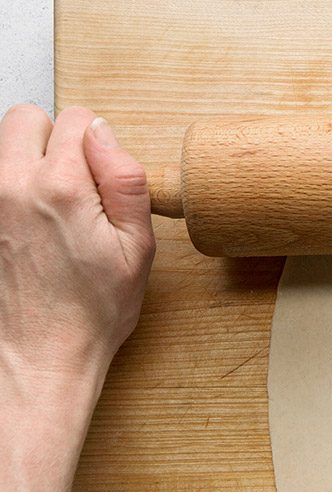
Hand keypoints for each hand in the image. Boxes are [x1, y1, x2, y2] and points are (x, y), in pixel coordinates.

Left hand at [0, 105, 154, 403]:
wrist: (42, 353)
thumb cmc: (93, 310)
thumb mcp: (137, 248)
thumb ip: (125, 180)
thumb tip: (104, 133)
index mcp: (61, 188)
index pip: (77, 119)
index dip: (100, 146)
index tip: (105, 182)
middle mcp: (13, 185)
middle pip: (28, 117)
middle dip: (55, 140)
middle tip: (76, 184)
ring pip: (5, 144)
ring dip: (30, 160)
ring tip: (53, 206)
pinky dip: (14, 188)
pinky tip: (32, 224)